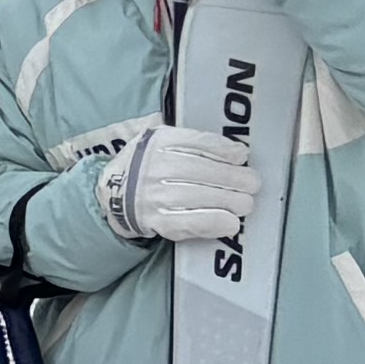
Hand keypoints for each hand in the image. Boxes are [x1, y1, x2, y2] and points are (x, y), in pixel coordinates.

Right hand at [90, 118, 256, 245]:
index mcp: (158, 142)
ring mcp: (154, 194)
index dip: (224, 150)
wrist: (113, 193)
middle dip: (234, 179)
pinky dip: (214, 222)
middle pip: (201, 171)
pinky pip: (190, 221)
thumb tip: (237, 152)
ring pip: (199, 196)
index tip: (242, 157)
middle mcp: (154, 166)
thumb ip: (194, 142)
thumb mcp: (161, 141)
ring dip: (230, 201)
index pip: (196, 143)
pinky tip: (230, 222)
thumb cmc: (148, 164)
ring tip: (244, 203)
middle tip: (251, 184)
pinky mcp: (158, 219)